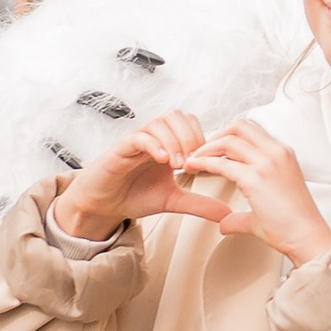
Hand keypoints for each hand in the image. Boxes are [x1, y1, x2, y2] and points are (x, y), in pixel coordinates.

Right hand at [51, 112, 225, 239]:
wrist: (103, 204)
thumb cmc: (133, 195)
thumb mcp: (173, 201)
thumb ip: (199, 204)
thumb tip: (227, 213)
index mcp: (169, 145)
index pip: (192, 125)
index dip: (203, 139)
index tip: (208, 163)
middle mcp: (154, 138)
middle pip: (178, 116)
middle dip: (191, 136)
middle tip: (194, 161)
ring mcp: (138, 140)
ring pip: (160, 122)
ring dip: (174, 141)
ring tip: (179, 165)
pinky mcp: (121, 148)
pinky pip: (139, 136)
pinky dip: (154, 144)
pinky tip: (162, 160)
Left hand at [179, 120, 330, 267]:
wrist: (308, 238)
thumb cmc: (293, 226)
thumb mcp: (267, 210)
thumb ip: (242, 215)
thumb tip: (225, 223)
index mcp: (283, 154)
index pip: (251, 131)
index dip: (229, 136)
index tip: (213, 149)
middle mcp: (277, 152)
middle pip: (238, 126)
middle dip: (216, 135)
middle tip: (200, 151)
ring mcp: (267, 163)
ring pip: (228, 140)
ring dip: (206, 147)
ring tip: (192, 159)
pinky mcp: (256, 179)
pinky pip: (222, 163)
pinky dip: (204, 162)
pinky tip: (193, 167)